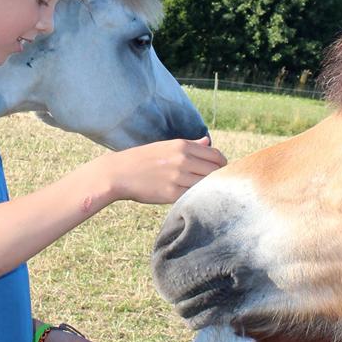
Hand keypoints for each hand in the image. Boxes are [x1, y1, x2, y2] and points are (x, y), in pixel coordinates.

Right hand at [105, 137, 226, 205]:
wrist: (119, 173)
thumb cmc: (143, 159)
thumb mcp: (166, 146)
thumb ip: (190, 145)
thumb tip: (208, 142)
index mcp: (182, 146)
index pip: (216, 156)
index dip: (222, 165)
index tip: (220, 172)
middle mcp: (182, 160)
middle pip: (215, 171)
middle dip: (218, 178)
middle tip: (214, 184)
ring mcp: (178, 177)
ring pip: (206, 185)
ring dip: (208, 189)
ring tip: (203, 192)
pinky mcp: (171, 194)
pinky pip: (193, 196)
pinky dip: (196, 198)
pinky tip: (192, 198)